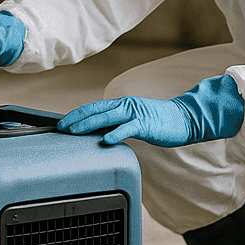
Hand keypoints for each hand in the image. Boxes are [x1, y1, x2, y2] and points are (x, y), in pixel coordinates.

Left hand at [57, 73, 244, 146]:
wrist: (184, 119)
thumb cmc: (158, 122)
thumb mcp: (133, 121)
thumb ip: (116, 123)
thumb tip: (97, 132)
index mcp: (121, 104)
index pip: (93, 107)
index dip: (76, 115)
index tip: (62, 123)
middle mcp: (126, 105)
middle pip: (95, 110)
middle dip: (76, 119)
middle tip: (60, 128)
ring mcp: (135, 113)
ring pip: (107, 117)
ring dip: (88, 124)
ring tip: (74, 132)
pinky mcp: (146, 124)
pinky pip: (128, 128)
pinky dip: (116, 133)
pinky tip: (105, 140)